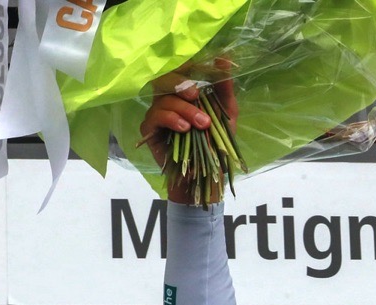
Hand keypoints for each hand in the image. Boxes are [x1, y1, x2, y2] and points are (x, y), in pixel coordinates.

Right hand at [139, 59, 238, 203]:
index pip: (179, 70)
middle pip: (165, 79)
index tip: (199, 70)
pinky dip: (170, 119)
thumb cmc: (216, 144)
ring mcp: (157, 113)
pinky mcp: (149, 129)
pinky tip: (183, 129)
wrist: (207, 175)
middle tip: (196, 94)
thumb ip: (224, 88)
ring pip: (163, 100)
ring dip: (184, 109)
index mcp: (185, 92)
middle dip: (181, 84)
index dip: (186, 66)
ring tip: (201, 124)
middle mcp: (169, 98)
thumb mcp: (226, 114)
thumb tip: (225, 59)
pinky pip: (154, 117)